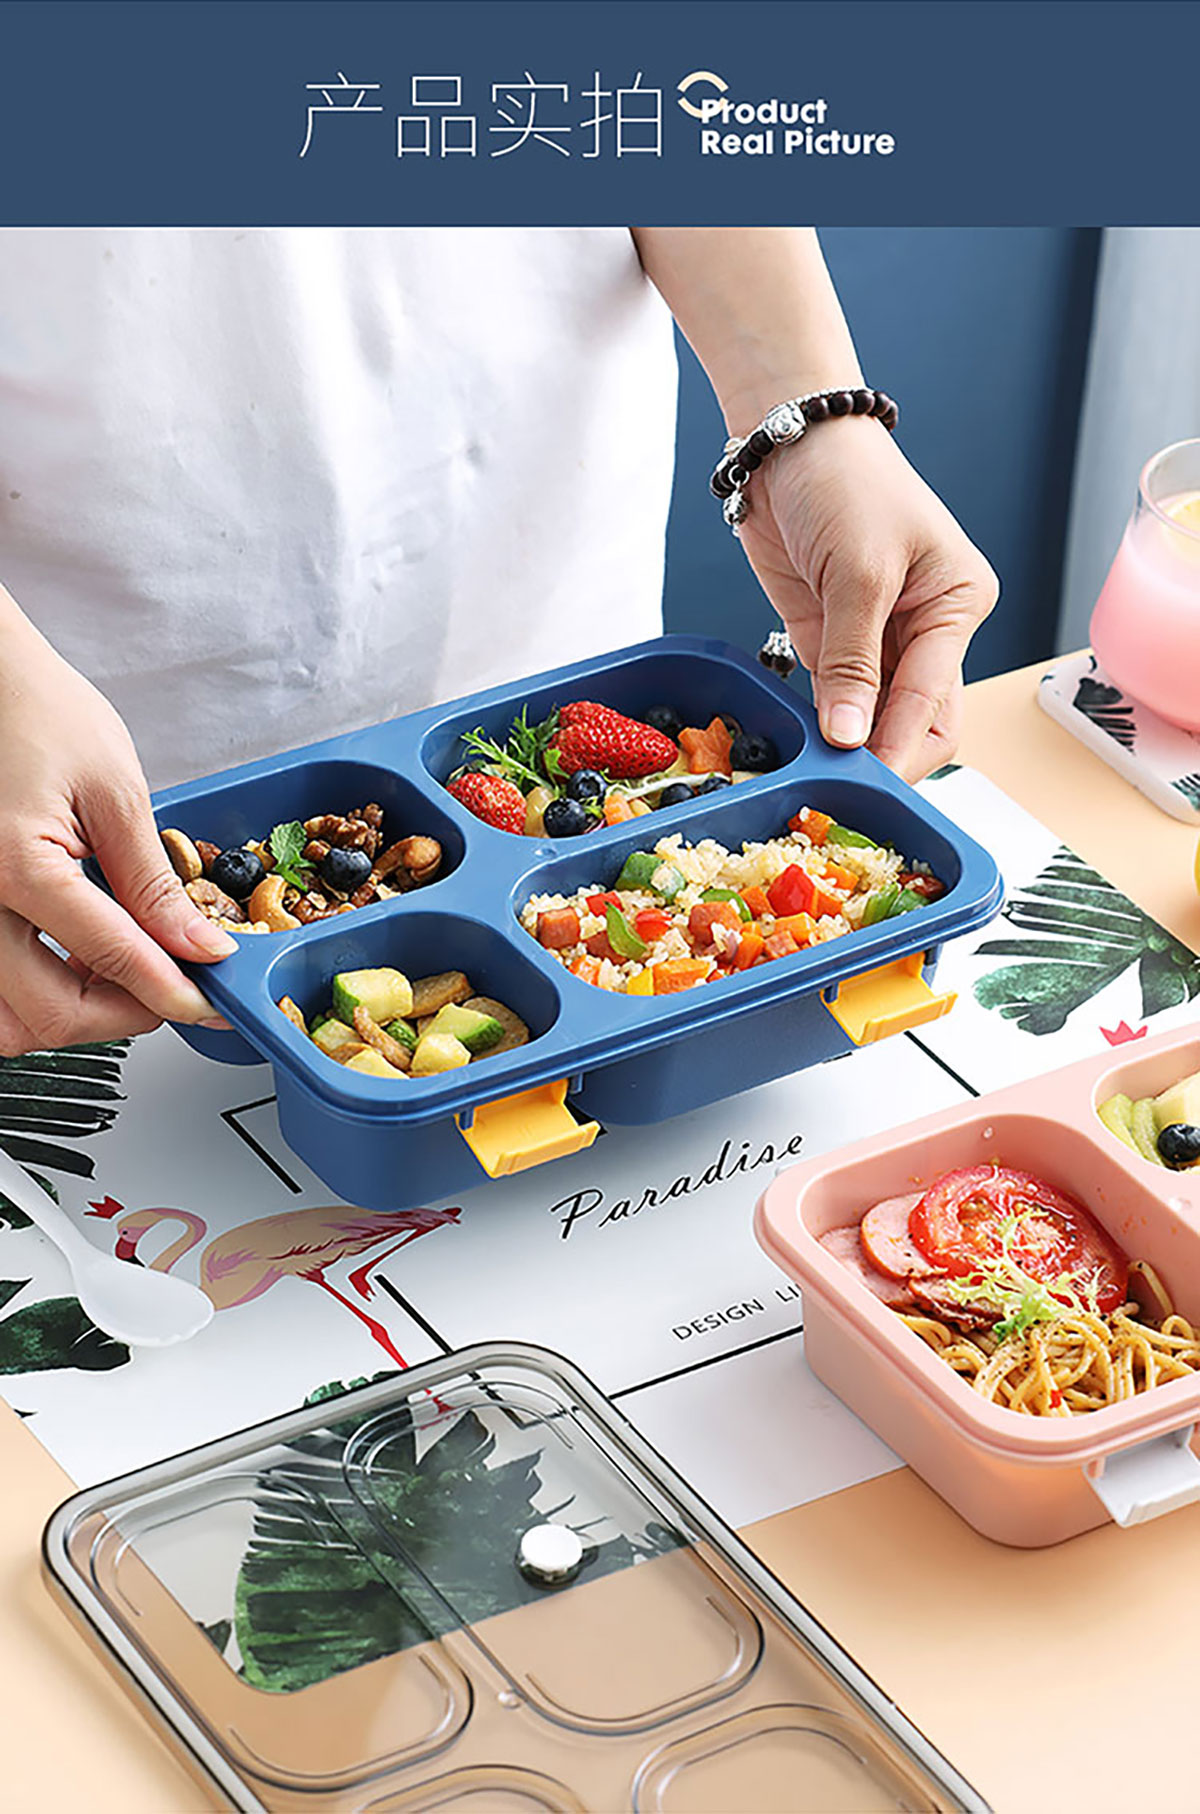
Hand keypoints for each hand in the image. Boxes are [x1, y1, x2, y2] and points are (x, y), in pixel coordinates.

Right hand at [0, 604, 235, 1054]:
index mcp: (17, 866)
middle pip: (49, 1015)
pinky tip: (72, 963)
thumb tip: (198, 946)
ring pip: (7, 1020)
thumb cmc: (35, 709)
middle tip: (174, 991)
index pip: (114, 960)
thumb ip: (153, 883)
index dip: (175, 991)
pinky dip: (32, 995)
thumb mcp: (114, 789)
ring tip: (121, 979)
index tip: (211, 1001)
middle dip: (124, 1017)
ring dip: (67, 1017)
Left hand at [738, 418, 998, 779]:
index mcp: (957, 606)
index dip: (900, 749)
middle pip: (916, 722)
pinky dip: (819, 728)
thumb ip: (852, 661)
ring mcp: (877, 640)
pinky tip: (801, 751)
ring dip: (849, 750)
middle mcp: (927, 629)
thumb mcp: (859, 571)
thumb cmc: (845, 482)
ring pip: (874, 720)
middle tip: (845, 794)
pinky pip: (833, 701)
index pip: (935, 701)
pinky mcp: (831, 642)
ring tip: (819, 782)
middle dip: (884, 759)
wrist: (788, 442)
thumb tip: (851, 737)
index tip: (869, 786)